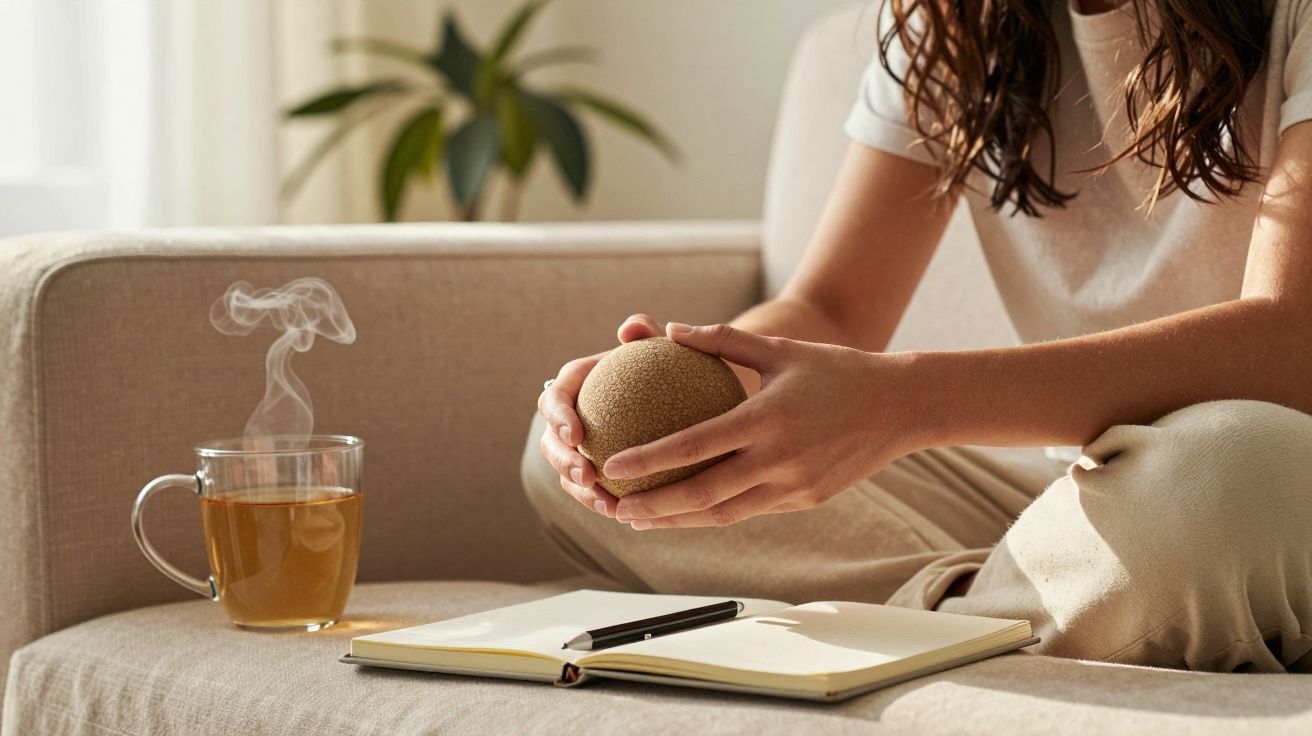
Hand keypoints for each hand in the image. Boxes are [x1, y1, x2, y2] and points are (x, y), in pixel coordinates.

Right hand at [537, 314, 664, 517]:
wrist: (690, 395)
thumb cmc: (673, 364)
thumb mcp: (663, 346)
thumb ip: (648, 333)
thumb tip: (631, 327)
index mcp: (578, 383)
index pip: (555, 397)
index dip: (557, 417)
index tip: (575, 434)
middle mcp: (573, 417)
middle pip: (551, 442)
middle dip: (562, 462)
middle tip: (586, 476)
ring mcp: (584, 448)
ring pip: (568, 473)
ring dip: (581, 492)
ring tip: (608, 505)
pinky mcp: (600, 472)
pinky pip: (596, 490)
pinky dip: (606, 502)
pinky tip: (629, 514)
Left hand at [606, 323, 921, 528]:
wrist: (901, 407)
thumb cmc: (836, 371)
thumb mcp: (780, 348)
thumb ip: (722, 339)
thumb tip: (671, 329)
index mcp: (767, 418)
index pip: (695, 444)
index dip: (649, 459)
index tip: (613, 466)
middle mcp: (779, 458)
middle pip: (702, 493)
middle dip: (652, 505)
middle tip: (613, 507)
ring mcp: (794, 485)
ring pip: (723, 514)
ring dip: (676, 520)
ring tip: (637, 519)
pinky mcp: (805, 500)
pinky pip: (749, 511)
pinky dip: (712, 515)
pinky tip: (683, 513)